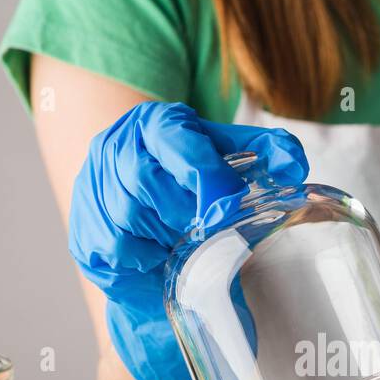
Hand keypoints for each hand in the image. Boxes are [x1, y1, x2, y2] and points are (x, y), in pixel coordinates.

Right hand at [69, 101, 307, 379]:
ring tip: (183, 240)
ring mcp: (93, 189)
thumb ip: (268, 154)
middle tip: (207, 228)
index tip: (230, 199)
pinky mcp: (84, 232)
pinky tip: (160, 255)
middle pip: (144, 178)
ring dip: (165, 234)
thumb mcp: (233, 164)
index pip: (173, 138)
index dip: (203, 171)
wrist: (153, 236)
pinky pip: (116, 246)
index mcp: (155, 123)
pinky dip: (146, 256)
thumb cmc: (195, 194)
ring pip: (128, 213)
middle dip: (183, 209)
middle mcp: (115, 147)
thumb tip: (294, 165)